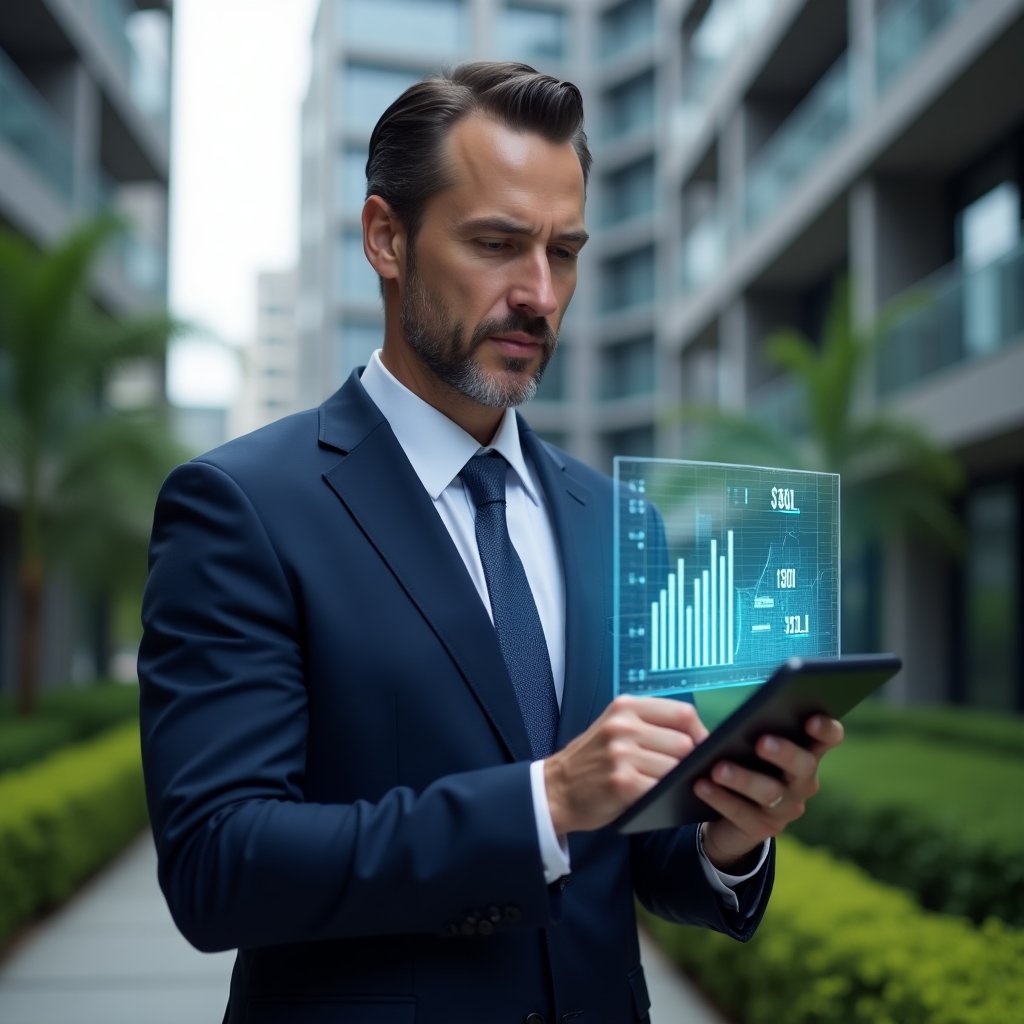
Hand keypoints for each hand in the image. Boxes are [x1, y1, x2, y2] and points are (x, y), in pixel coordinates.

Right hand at [544, 695, 708, 834]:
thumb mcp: (615, 728)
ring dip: (676, 782)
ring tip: (666, 787)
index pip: (683, 713)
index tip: (703, 750)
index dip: (701, 734)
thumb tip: (700, 739)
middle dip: (690, 762)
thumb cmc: (593, 761)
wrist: (555, 789)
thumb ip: (650, 725)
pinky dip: (664, 797)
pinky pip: (661, 789)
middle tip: (684, 774)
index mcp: (625, 707)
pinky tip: (655, 799)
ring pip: (676, 768)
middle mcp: (623, 725)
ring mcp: (621, 754)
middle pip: (685, 743)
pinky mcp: (621, 783)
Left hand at [697, 715, 843, 871]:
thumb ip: (755, 729)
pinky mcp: (762, 829)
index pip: (829, 738)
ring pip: (771, 793)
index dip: (825, 729)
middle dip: (784, 753)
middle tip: (761, 742)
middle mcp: (803, 782)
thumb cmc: (745, 765)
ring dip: (743, 779)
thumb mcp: (752, 746)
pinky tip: (701, 785)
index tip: (812, 719)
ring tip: (717, 768)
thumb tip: (741, 717)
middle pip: (803, 766)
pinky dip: (719, 797)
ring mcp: (785, 808)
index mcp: (806, 753)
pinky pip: (741, 812)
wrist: (731, 818)